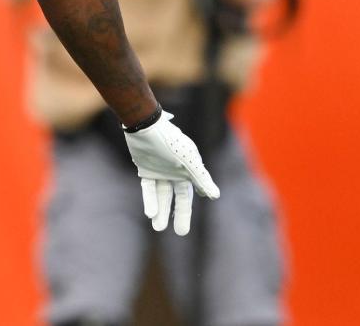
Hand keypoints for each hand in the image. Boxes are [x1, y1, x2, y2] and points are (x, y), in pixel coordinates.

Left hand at [123, 111, 219, 234]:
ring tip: (158, 228)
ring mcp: (160, 171)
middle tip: (181, 233)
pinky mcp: (145, 170)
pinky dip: (150, 200)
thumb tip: (214, 196)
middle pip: (179, 197)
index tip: (202, 207)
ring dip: (161, 210)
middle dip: (180, 214)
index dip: (198, 198)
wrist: (144, 126)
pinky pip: (149, 188)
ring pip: (162, 195)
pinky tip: (150, 213)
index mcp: (188, 168)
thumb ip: (200, 178)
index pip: (195, 189)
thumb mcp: (188, 161)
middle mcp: (175, 171)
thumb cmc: (170, 141)